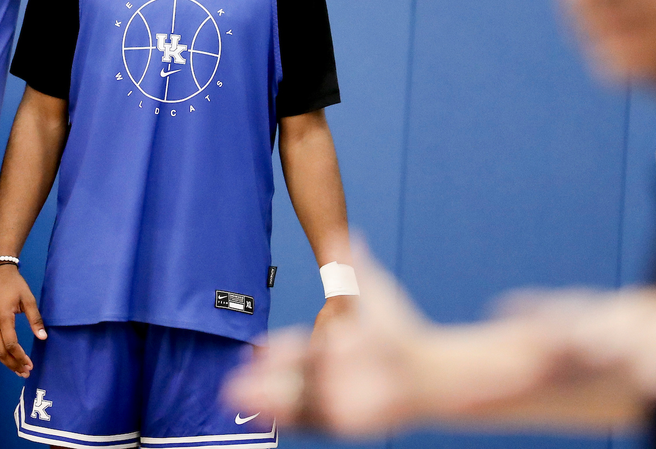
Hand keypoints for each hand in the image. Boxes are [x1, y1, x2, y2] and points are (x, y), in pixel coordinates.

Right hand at [0, 264, 46, 377]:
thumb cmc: (14, 283)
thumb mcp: (28, 298)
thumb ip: (35, 319)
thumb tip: (43, 337)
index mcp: (3, 318)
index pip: (11, 344)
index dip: (20, 357)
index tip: (30, 365)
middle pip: (0, 352)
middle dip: (13, 365)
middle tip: (25, 373)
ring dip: (6, 361)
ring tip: (19, 370)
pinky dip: (1, 353)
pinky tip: (10, 357)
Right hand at [226, 245, 432, 435]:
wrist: (424, 366)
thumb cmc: (398, 330)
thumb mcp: (371, 291)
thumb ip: (353, 264)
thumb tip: (340, 234)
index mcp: (329, 347)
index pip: (294, 350)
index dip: (275, 352)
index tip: (256, 351)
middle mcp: (327, 374)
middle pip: (286, 379)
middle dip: (259, 382)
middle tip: (232, 385)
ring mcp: (333, 397)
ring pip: (292, 400)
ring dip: (266, 402)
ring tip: (237, 400)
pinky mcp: (341, 419)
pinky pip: (308, 421)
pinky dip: (288, 419)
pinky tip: (269, 417)